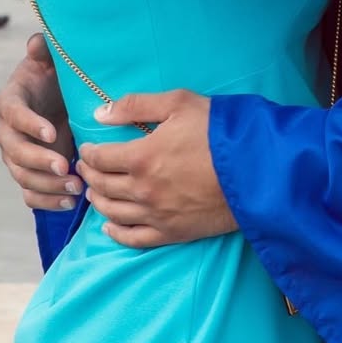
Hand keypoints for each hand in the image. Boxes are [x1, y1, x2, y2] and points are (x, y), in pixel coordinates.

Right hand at [0, 33, 79, 209]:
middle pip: (14, 151)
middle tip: (66, 165)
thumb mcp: (51, 61)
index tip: (52, 132)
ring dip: (47, 184)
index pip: (13, 114)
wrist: (57, 99)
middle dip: (39, 161)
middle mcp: (7, 131)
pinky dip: (46, 201)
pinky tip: (69, 203)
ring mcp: (16, 155)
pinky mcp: (28, 172)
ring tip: (75, 187)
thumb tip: (37, 43)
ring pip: (22, 176)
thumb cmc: (54, 77)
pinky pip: (29, 193)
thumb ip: (43, 52)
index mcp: (10, 101)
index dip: (29, 124)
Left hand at [77, 90, 236, 248]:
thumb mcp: (179, 103)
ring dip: (98, 201)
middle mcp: (142, 190)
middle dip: (90, 175)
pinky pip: (134, 239)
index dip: (89, 153)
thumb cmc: (218, 131)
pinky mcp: (172, 233)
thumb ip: (136, 106)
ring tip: (94, 192)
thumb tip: (99, 114)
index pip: (100, 158)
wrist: (255, 170)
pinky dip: (116, 233)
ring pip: (113, 212)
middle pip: (103, 185)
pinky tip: (109, 227)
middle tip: (87, 168)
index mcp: (141, 157)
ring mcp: (156, 215)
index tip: (88, 149)